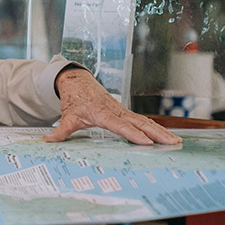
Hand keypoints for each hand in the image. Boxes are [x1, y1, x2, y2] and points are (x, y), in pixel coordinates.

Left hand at [46, 67, 181, 144]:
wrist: (77, 82)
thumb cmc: (74, 99)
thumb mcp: (67, 115)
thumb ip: (61, 130)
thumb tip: (48, 140)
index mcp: (102, 113)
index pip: (120, 125)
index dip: (133, 134)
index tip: (146, 141)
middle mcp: (115, 112)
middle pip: (139, 123)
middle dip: (156, 133)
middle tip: (172, 143)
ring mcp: (122, 111)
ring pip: (144, 122)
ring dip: (160, 131)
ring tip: (176, 142)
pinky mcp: (124, 112)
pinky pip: (142, 120)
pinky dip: (155, 128)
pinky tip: (167, 136)